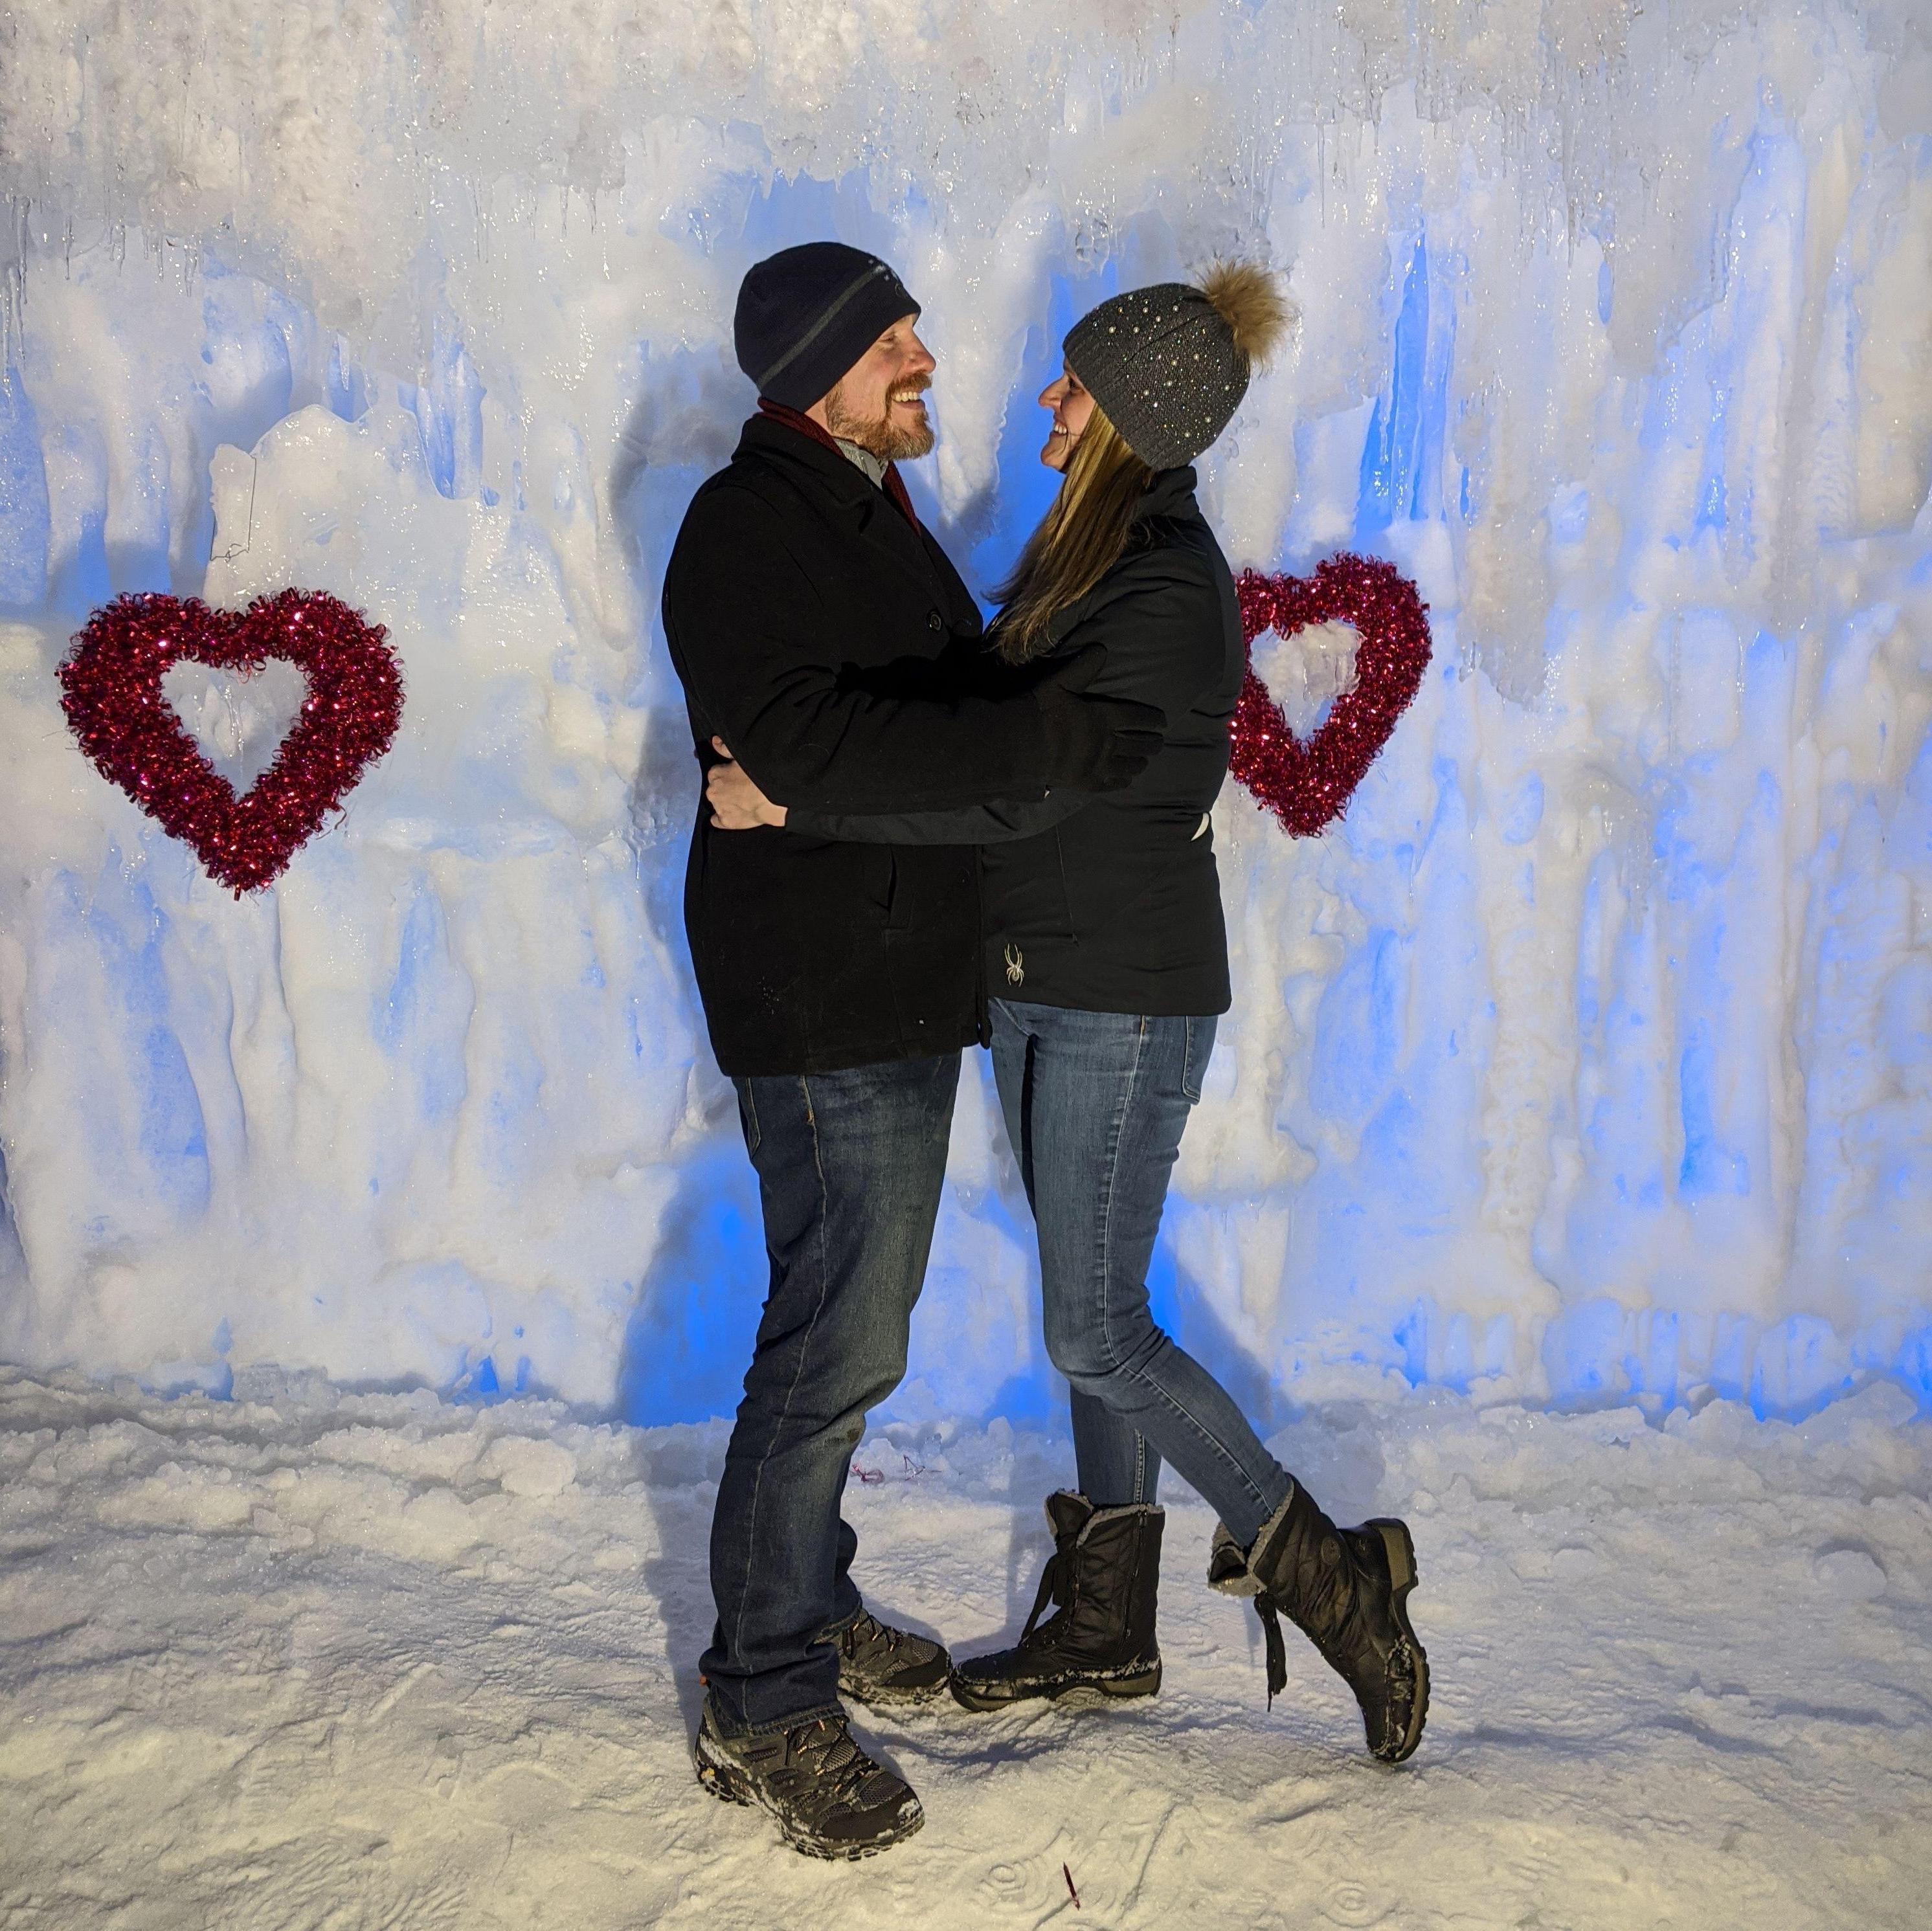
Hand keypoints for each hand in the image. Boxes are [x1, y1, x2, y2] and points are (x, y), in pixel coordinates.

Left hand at [707, 738, 786, 829]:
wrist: (772, 798)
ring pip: (718, 804)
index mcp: (715, 774)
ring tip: (744, 802)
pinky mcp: (726, 822)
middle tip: (743, 790)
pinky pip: (717, 820)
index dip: (728, 775)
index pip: (716, 773)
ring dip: (726, 803)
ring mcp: (719, 808)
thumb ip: (726, 748)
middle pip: (716, 789)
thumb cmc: (760, 774)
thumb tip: (714, 741)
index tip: (739, 777)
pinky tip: (734, 815)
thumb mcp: (743, 755)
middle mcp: (712, 791)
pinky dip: (723, 818)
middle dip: (726, 789)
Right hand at [1031, 659, 1165, 793]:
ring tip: (1146, 762)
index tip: (1163, 721)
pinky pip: (1110, 784)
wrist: (1021, 745)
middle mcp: (1106, 743)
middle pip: (1137, 744)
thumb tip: (1102, 648)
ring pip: (1127, 765)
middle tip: (1160, 743)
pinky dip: (1121, 782)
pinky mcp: (1085, 783)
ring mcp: (1097, 765)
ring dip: (1140, 763)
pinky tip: (1126, 781)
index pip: (1135, 717)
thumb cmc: (1040, 711)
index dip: (1151, 719)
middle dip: (1151, 743)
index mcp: (1102, 717)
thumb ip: (1083, 667)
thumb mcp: (1060, 682)